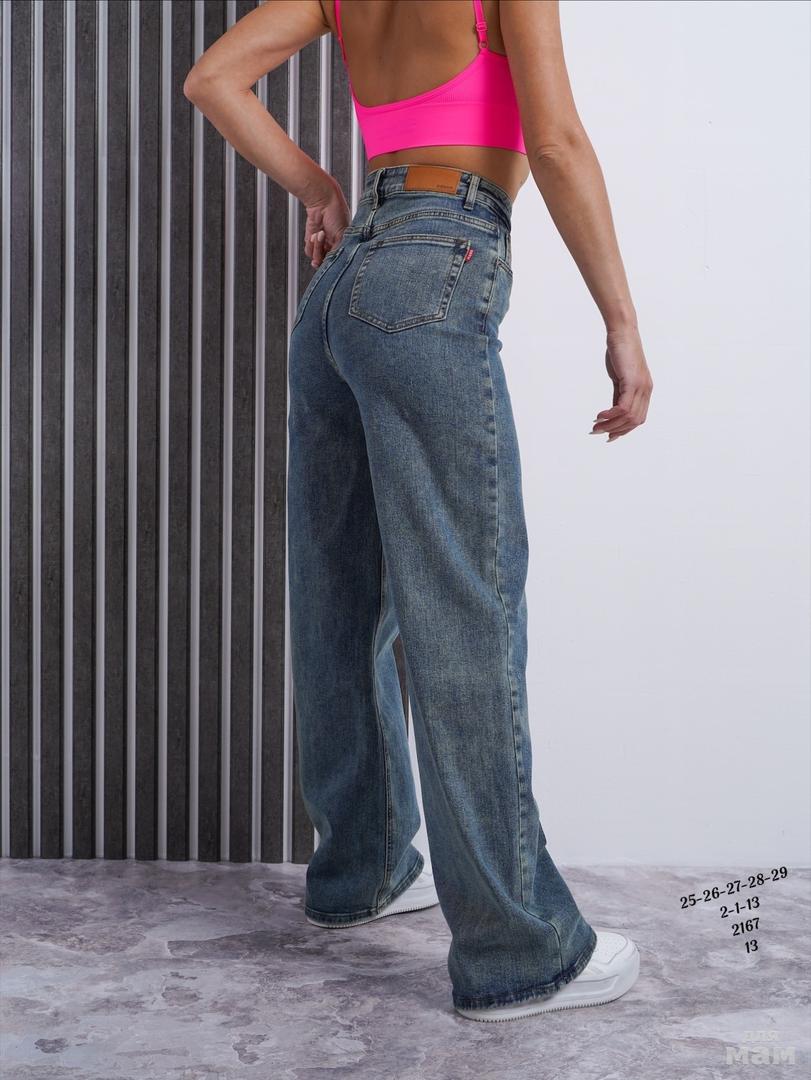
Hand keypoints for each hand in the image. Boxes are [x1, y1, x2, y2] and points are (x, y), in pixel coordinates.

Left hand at [303, 180, 351, 268]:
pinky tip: (315, 234)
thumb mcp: (342, 234)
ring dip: (317, 247)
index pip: (337, 260)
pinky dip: (310, 245)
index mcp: (343, 244)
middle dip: (322, 255)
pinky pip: (309, 251)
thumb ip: (339, 250)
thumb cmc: (336, 212)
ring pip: (316, 257)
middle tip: (324, 247)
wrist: (322, 200)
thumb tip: (336, 262)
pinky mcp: (311, 240)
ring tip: (320, 234)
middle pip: (325, 261)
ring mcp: (322, 243)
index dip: (333, 262)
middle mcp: (332, 245)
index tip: (330, 261)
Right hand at [591, 327, 652, 441]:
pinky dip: (611, 414)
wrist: (623, 333)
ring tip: (596, 426)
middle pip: (634, 421)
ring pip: (628, 417)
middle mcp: (646, 390)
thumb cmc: (621, 352)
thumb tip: (613, 410)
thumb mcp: (620, 377)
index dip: (624, 430)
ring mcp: (641, 387)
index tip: (609, 435)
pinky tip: (600, 415)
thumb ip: (619, 394)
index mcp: (645, 390)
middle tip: (597, 432)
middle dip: (615, 430)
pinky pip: (623, 407)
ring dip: (610, 425)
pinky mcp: (632, 382)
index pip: (638, 418)